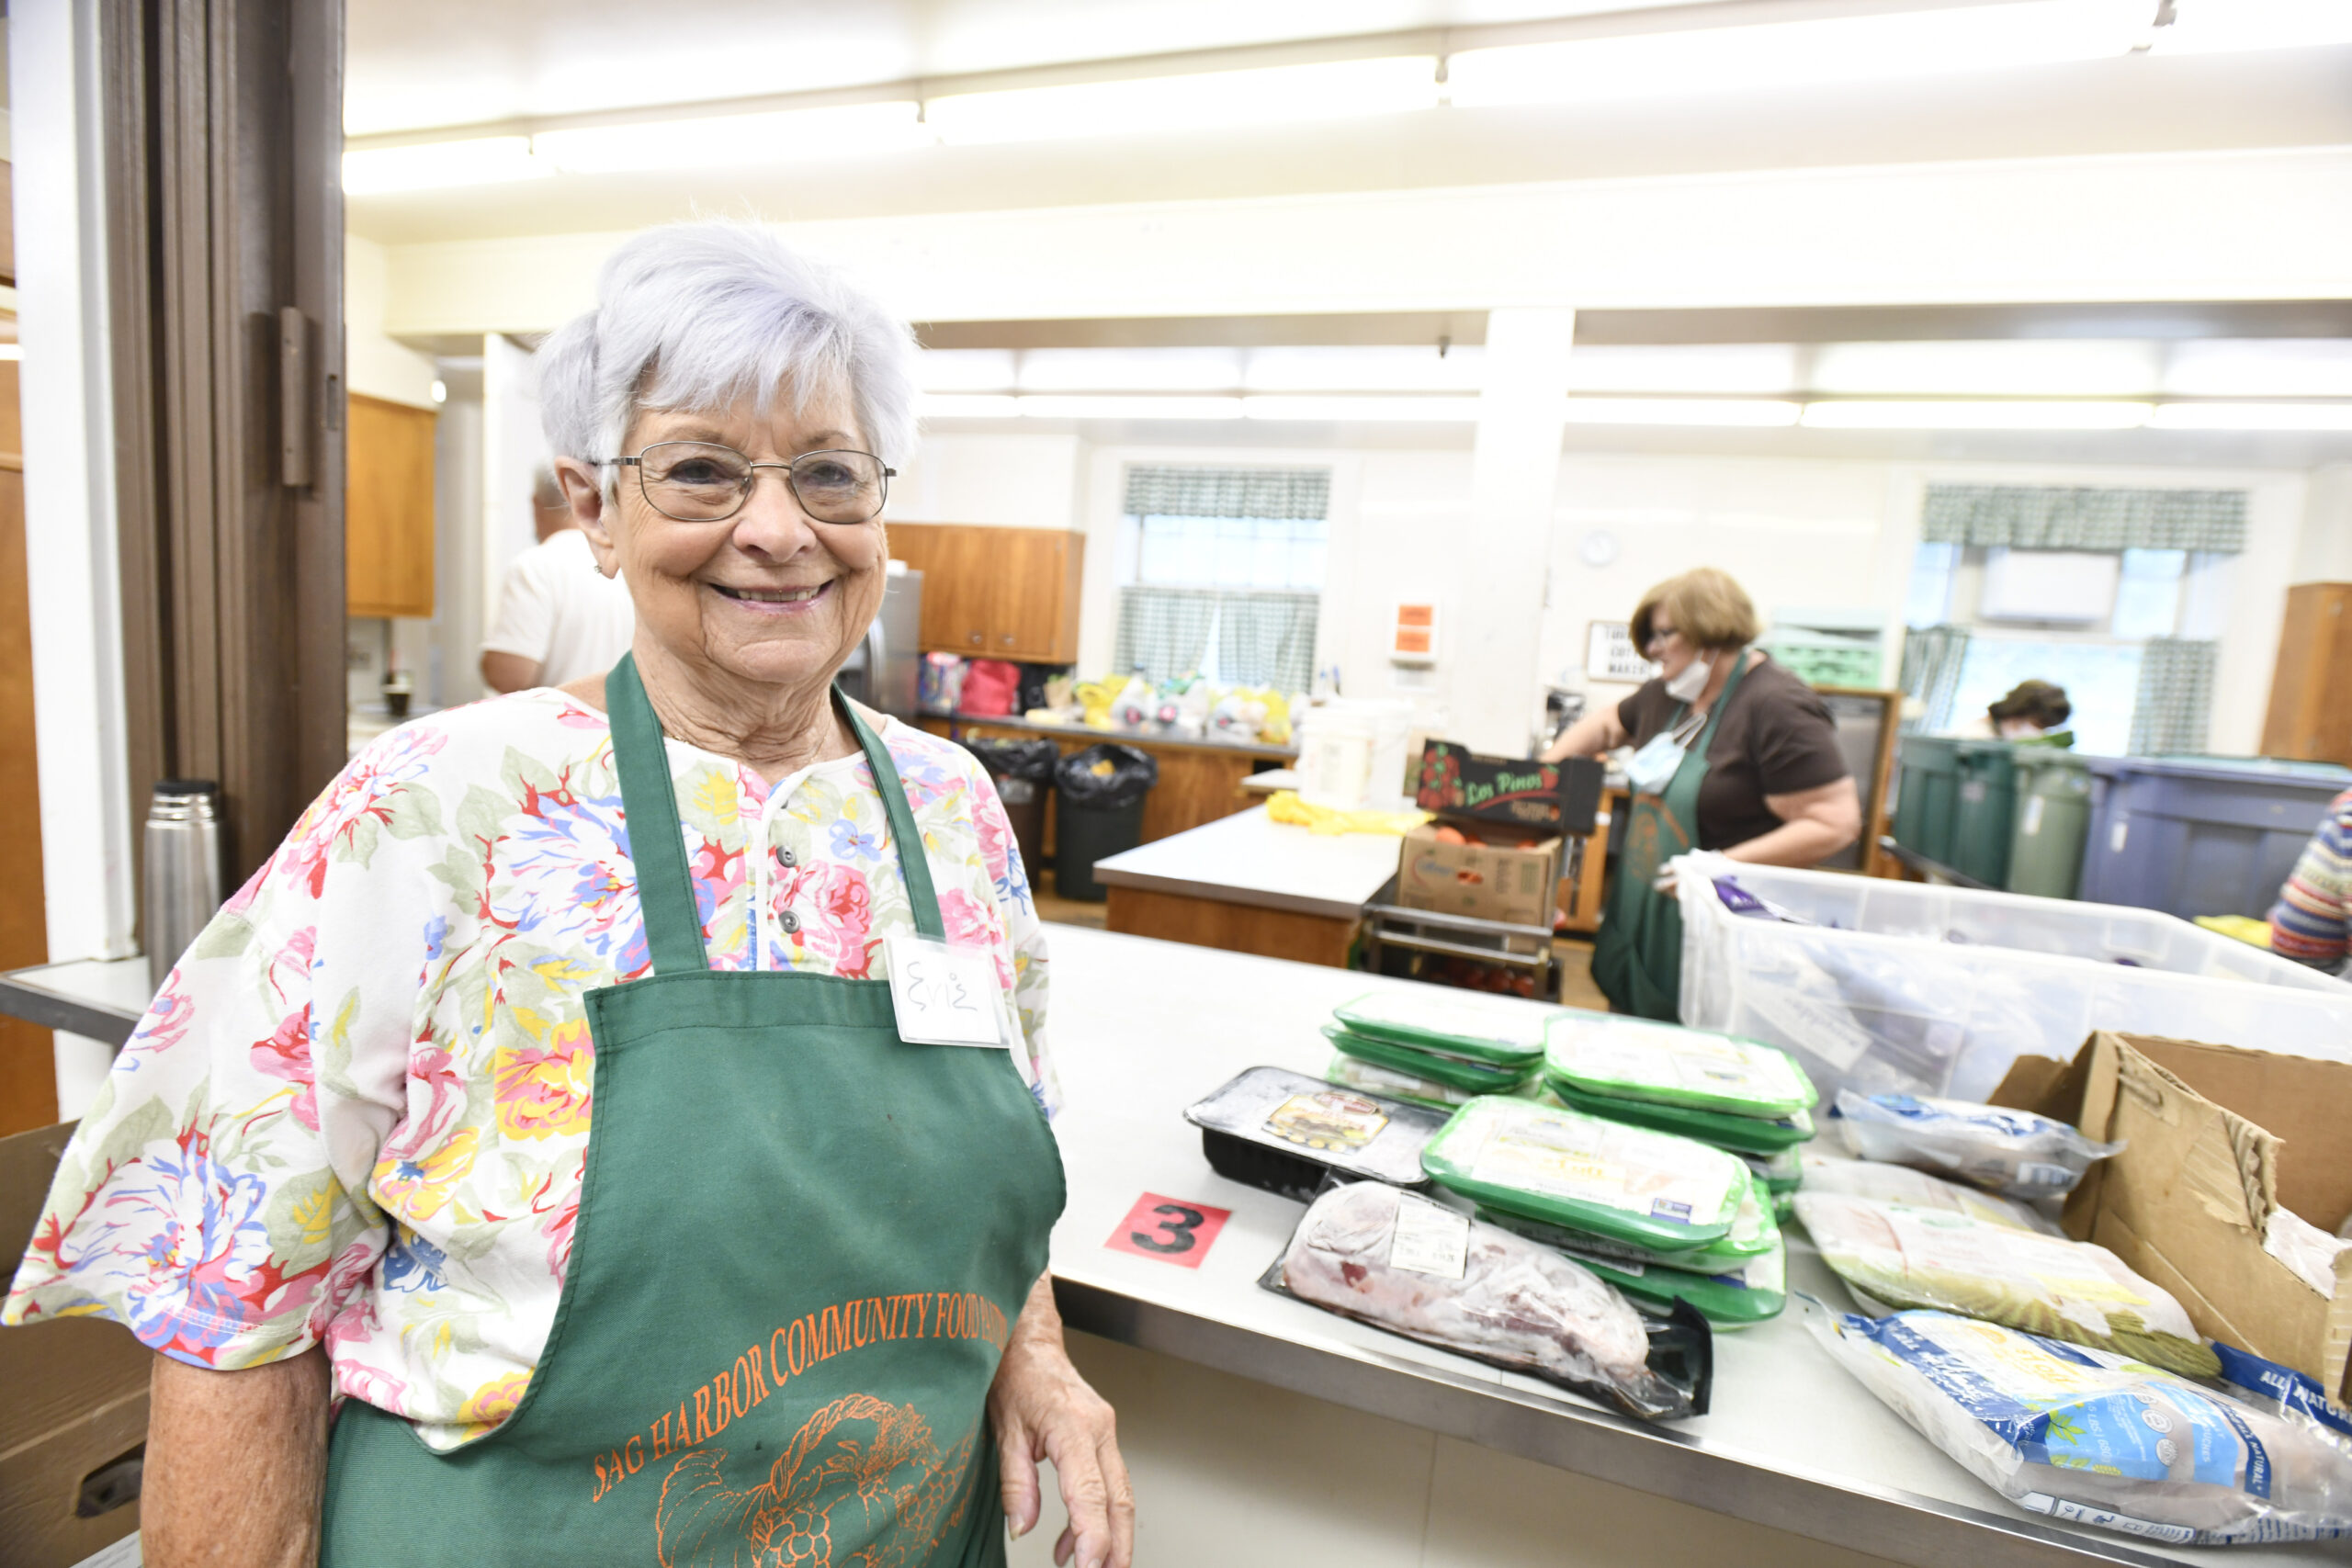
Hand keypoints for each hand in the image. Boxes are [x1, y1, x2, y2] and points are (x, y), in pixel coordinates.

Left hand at [990, 1274, 1132, 1567]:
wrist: (1027, 1339)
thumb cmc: (1013, 1375)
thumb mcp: (1003, 1430)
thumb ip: (1016, 1482)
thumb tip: (1023, 1527)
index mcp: (1074, 1427)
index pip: (1090, 1494)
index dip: (1092, 1537)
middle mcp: (1099, 1429)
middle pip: (1120, 1500)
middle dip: (1117, 1547)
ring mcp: (1105, 1431)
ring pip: (1119, 1494)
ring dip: (1109, 1536)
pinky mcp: (1101, 1435)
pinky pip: (1108, 1482)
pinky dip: (1096, 1515)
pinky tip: (1070, 1541)